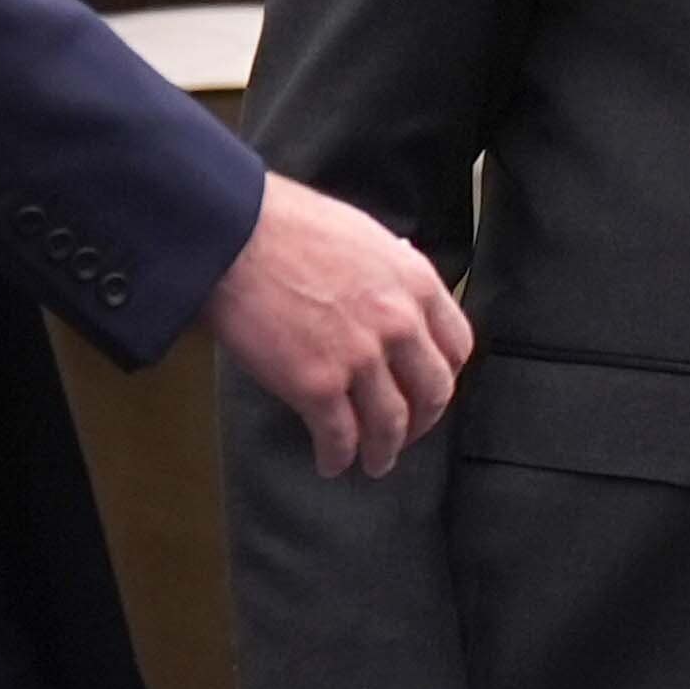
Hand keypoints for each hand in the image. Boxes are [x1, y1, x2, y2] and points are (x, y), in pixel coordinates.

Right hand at [206, 173, 472, 477]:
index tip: (429, 389)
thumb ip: (390, 270)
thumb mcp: (362, 234)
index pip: (457, 345)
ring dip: (383, 451)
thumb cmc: (285, 226)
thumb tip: (398, 290)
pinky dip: (337, 458)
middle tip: (406, 433)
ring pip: (390, 425)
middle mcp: (398, 323)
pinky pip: (339, 437)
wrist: (233, 236)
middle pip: (432, 392)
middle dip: (422, 422)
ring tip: (373, 461)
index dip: (444, 376)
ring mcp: (360, 358)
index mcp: (414, 282)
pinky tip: (330, 462)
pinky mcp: (317, 385)